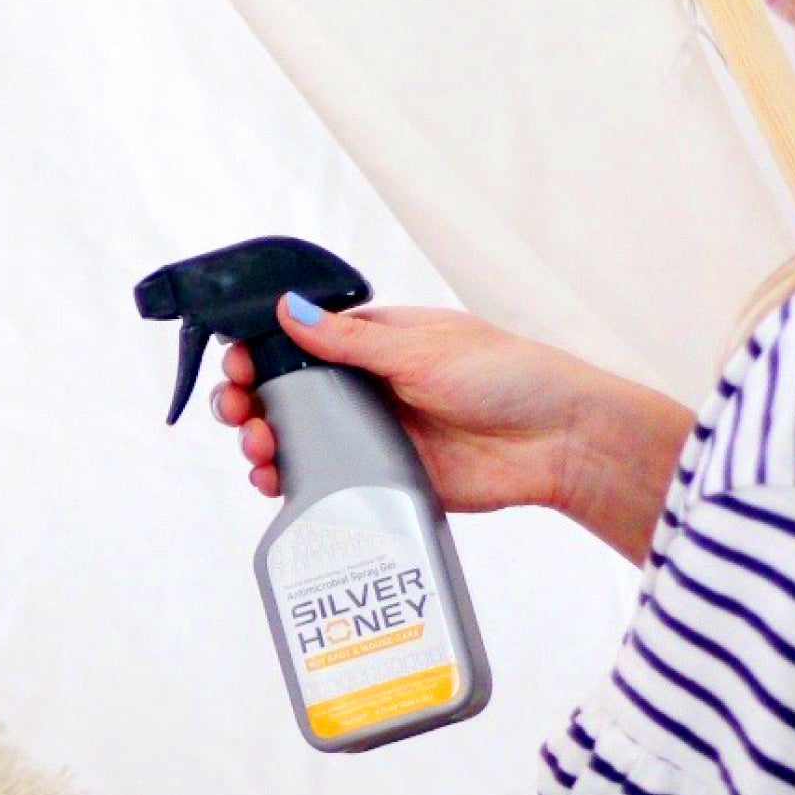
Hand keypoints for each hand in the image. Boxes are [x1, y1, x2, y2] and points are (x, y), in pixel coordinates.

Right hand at [213, 299, 594, 511]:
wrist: (557, 443)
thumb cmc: (509, 378)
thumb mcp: (422, 349)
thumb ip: (349, 340)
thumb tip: (288, 310)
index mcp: (374, 344)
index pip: (297, 343)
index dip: (259, 352)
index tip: (237, 363)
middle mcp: (365, 388)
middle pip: (284, 394)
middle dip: (248, 399)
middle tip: (237, 408)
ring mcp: (369, 435)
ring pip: (295, 440)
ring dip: (264, 441)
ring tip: (259, 445)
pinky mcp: (379, 479)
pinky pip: (323, 483)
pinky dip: (291, 483)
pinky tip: (276, 480)